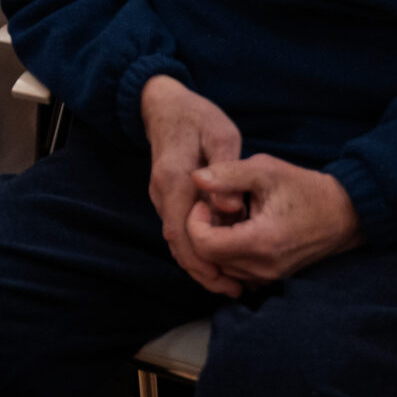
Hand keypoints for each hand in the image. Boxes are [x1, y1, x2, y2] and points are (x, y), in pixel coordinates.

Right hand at [139, 74, 246, 295]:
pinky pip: (179, 230)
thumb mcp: (220, 135)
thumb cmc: (196, 116)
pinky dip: (197, 249)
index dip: (201, 259)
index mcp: (174, 178)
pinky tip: (220, 259)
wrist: (163, 105)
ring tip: (232, 284)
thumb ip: (226, 171)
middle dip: (203, 271)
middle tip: (235, 291)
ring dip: (201, 264)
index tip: (225, 279)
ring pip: (177, 240)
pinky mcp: (167, 198)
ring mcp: (161, 197)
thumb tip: (228, 210)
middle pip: (177, 242)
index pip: (181, 230)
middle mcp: (161, 193)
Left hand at [187, 157, 361, 285]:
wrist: (346, 213)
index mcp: (261, 241)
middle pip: (209, 259)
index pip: (204, 245)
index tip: (204, 201)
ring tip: (228, 217)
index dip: (195, 222)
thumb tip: (196, 178)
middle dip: (202, 232)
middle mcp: (264, 267)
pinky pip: (238, 272)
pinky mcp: (274, 277)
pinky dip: (230, 253)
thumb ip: (228, 173)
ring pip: (221, 267)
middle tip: (213, 207)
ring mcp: (271, 276)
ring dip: (215, 243)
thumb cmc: (305, 188)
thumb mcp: (266, 170)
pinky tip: (239, 230)